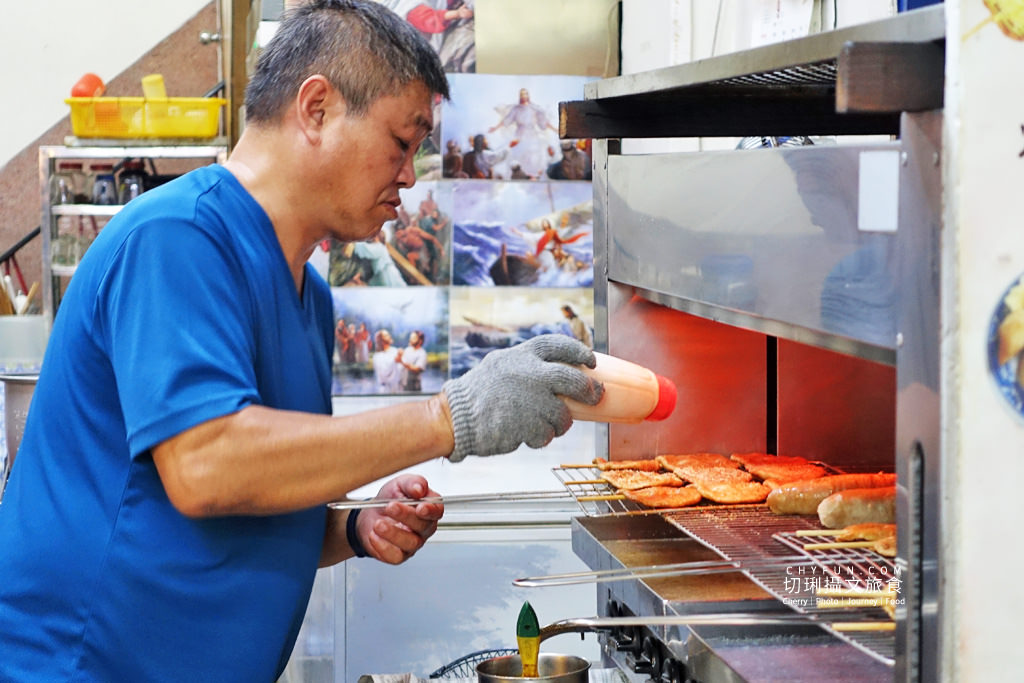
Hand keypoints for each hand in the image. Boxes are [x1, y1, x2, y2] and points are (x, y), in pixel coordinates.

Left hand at [353, 475, 442, 564]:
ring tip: (378, 523)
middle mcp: (424, 527)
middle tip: (390, 506)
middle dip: (405, 516)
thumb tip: (419, 488)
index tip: (420, 507)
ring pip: (411, 542)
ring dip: (393, 533)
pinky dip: (383, 546)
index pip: (437, 511)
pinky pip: (396, 556)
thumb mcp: (399, 484)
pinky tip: (374, 535)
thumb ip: (411, 483)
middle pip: (423, 525)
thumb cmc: (389, 499)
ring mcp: (413, 543)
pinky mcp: (400, 555)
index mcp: (428, 508)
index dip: (430, 510)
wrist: (371, 514)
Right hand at [442, 334, 602, 460]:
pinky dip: (540, 437)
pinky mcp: (527, 424)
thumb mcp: (502, 365)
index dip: (580, 352)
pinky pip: (547, 434)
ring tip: (546, 424)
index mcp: (523, 354)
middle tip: (595, 396)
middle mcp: (530, 373)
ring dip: (560, 423)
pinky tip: (526, 433)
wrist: (455, 417)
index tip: (591, 362)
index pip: (561, 346)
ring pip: (563, 415)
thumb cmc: (479, 393)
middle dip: (589, 391)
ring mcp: (530, 399)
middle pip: (574, 381)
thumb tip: (564, 372)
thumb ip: (529, 365)